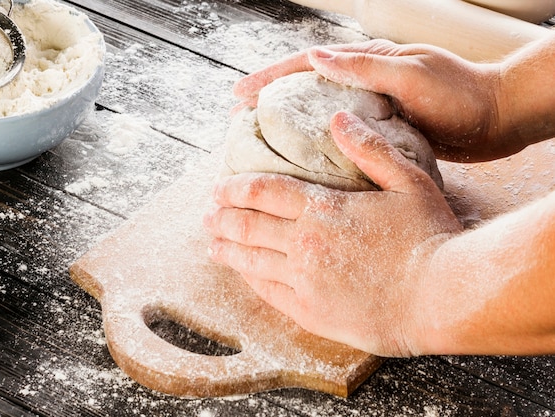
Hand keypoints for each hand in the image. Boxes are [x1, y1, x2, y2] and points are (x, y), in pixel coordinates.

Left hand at [204, 112, 462, 355]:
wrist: (443, 298)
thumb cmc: (430, 237)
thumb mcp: (408, 181)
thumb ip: (369, 149)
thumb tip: (338, 118)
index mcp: (323, 209)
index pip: (264, 191)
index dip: (235, 188)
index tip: (218, 187)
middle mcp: (304, 244)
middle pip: (248, 225)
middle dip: (221, 218)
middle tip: (206, 214)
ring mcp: (304, 280)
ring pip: (250, 260)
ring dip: (226, 249)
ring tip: (211, 244)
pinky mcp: (311, 312)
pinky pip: (268, 292)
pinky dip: (249, 279)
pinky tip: (242, 273)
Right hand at [234, 39, 515, 161]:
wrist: (498, 118)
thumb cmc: (460, 95)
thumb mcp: (412, 77)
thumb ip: (366, 68)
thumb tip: (316, 57)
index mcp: (367, 61)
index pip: (306, 64)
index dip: (269, 77)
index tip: (239, 94)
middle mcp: (364, 80)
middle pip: (305, 86)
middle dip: (270, 99)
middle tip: (240, 120)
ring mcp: (371, 103)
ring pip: (318, 109)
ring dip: (288, 121)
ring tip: (262, 140)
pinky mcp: (380, 126)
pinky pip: (338, 130)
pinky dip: (315, 140)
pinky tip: (304, 158)